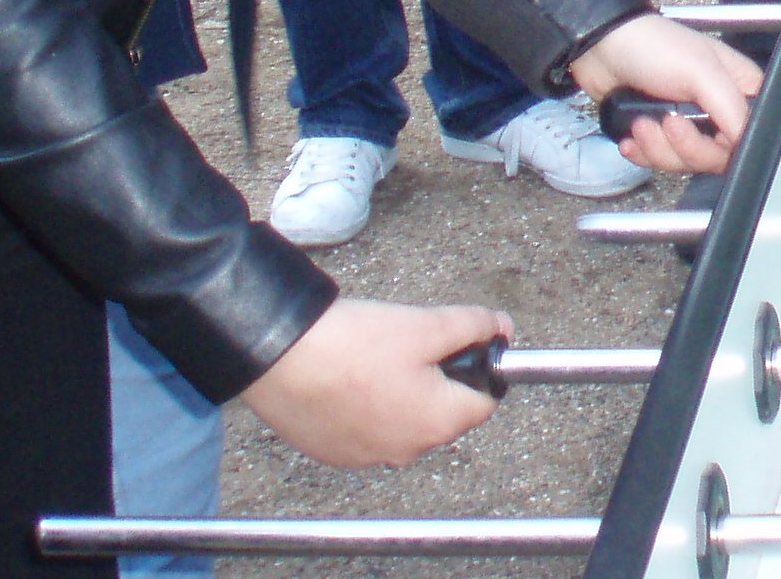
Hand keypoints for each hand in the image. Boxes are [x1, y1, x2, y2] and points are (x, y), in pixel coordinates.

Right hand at [239, 297, 512, 469]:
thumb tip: (501, 327)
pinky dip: (368, 404)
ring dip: (402, 391)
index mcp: (437, 424)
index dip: (480, 366)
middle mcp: (406, 451)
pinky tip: (350, 375)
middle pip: (443, 412)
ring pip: (404, 419)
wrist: (280, 358)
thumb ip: (473, 326)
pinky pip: (368, 428)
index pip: (484, 401)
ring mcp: (367, 456)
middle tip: (411, 343)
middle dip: (438, 378)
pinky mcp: (334, 452)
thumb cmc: (354, 344)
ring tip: (376, 356)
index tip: (463, 343)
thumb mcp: (427, 324)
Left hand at [570, 14, 763, 175]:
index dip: (729, 144)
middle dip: (685, 146)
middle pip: (717, 155)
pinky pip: (660, 161)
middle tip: (668, 123)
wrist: (602, 48)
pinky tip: (633, 136)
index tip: (708, 134)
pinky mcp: (661, 133)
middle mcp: (717, 108)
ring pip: (687, 161)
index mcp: (738, 87)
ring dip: (658, 148)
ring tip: (642, 124)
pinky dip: (644, 153)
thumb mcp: (702, 72)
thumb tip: (746, 142)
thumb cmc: (653, 47)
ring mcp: (689, 122)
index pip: (750, 133)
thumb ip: (732, 108)